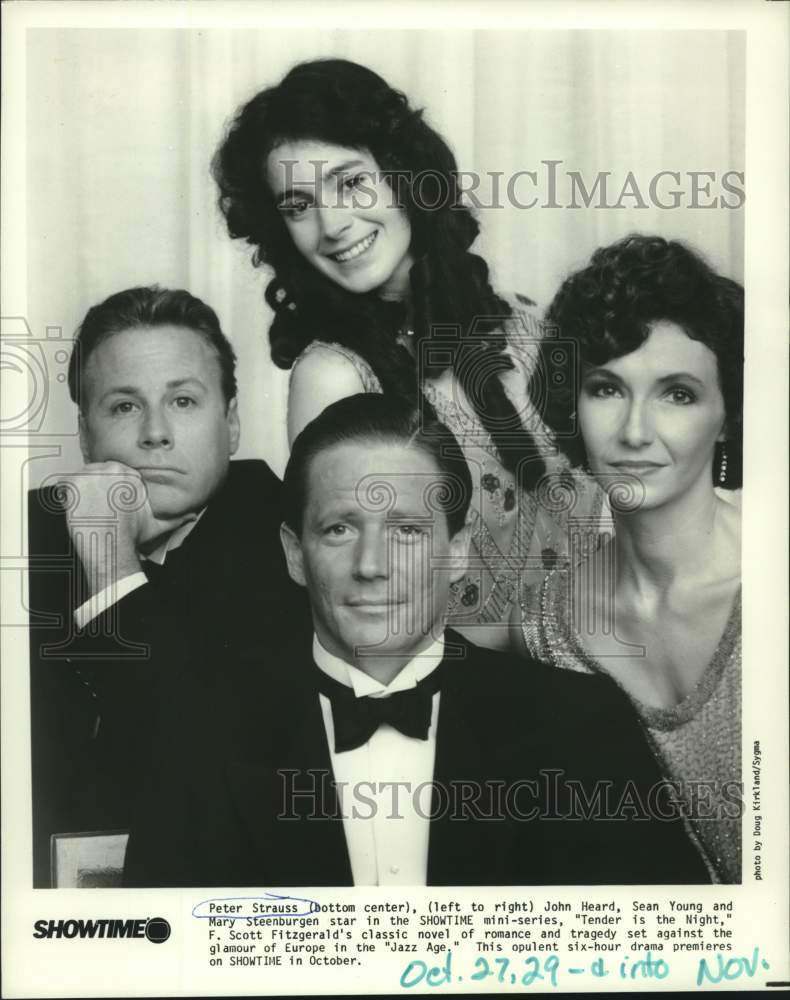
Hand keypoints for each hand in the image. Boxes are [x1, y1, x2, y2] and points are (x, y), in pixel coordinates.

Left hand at [56, 462, 193, 595]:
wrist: (112, 546)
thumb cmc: (132, 536)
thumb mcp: (157, 525)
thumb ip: (175, 517)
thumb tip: (192, 516)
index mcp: (131, 475)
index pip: (113, 474)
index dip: (108, 490)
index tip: (106, 504)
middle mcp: (113, 469)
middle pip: (97, 473)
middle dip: (95, 489)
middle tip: (96, 509)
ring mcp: (92, 474)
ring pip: (82, 478)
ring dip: (81, 492)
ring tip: (87, 510)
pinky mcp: (74, 482)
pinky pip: (65, 485)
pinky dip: (67, 496)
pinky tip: (76, 509)